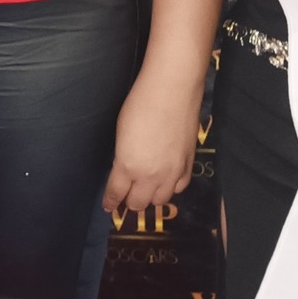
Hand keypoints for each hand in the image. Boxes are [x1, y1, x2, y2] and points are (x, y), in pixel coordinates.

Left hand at [102, 79, 198, 213]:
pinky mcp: (188, 164)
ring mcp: (172, 172)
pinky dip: (171, 188)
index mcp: (128, 166)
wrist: (172, 92)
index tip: (108, 206)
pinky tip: (167, 181)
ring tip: (146, 189)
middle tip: (127, 196)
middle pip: (139, 203)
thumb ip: (123, 158)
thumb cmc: (139, 105)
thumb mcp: (121, 133)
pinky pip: (180, 187)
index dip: (111, 201)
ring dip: (151, 197)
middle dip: (130, 202)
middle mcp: (150, 176)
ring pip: (160, 200)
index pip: (116, 193)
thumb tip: (125, 169)